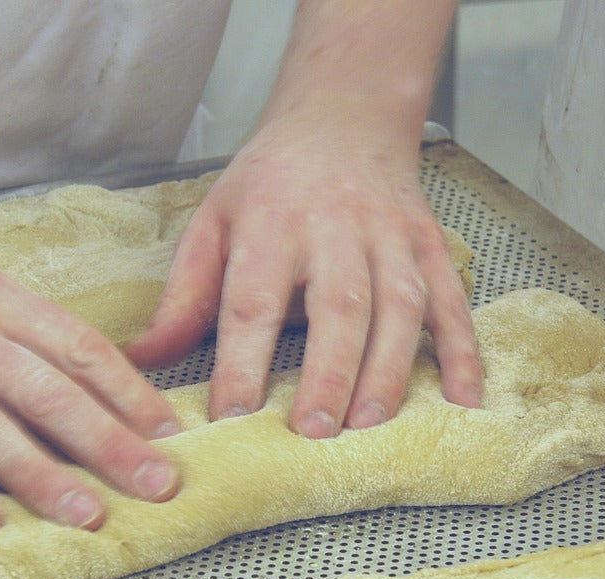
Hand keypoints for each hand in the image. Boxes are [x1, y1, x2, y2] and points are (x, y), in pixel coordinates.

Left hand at [128, 119, 482, 436]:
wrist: (342, 120)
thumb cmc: (269, 184)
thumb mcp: (212, 223)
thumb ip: (183, 297)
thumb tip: (142, 360)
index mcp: (270, 223)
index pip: (253, 300)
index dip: (243, 360)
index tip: (232, 414)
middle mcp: (335, 228)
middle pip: (338, 306)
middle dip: (328, 373)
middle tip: (313, 432)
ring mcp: (391, 237)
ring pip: (399, 306)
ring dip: (389, 369)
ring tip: (370, 425)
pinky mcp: (430, 246)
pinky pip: (451, 301)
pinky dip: (462, 351)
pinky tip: (462, 399)